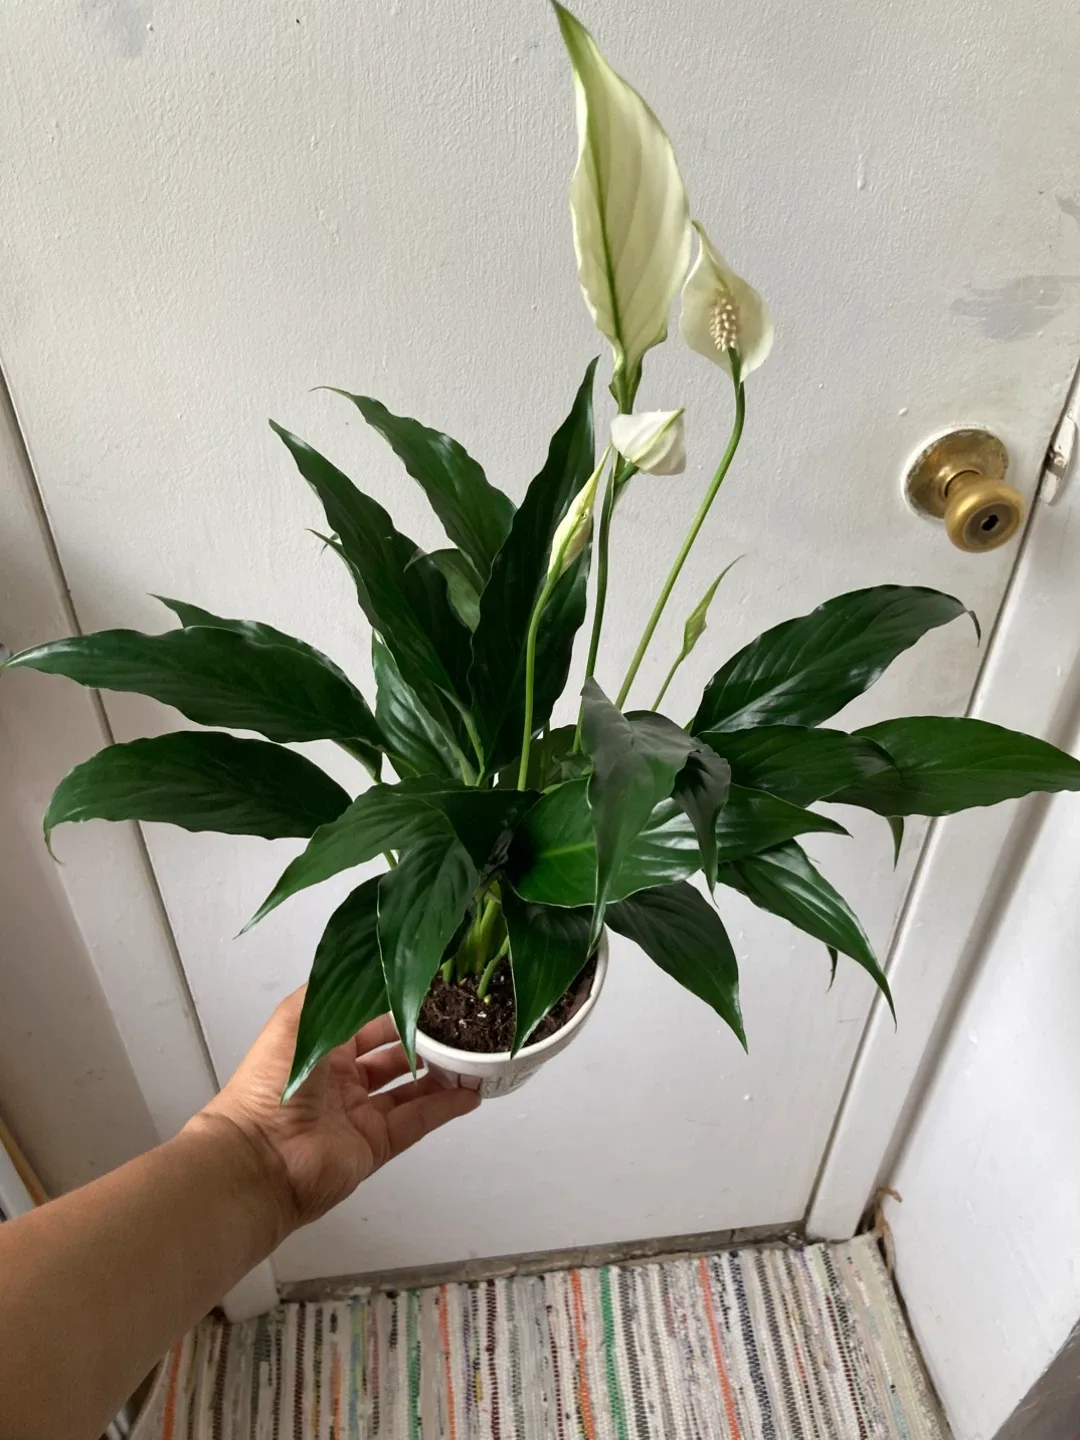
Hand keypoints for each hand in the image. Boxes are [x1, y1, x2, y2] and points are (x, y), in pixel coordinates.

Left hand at [196, 988, 479, 1232]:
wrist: (259, 1160)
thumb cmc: (272, 1082)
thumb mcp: (298, 1018)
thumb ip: (336, 990)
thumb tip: (375, 966)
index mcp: (320, 1043)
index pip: (367, 1017)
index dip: (397, 1003)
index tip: (432, 987)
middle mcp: (340, 1076)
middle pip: (392, 1051)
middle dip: (424, 1036)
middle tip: (461, 1020)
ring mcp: (359, 1112)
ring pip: (409, 1087)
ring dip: (439, 1072)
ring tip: (473, 1055)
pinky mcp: (375, 1144)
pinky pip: (416, 1121)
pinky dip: (443, 1108)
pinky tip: (470, 1093)